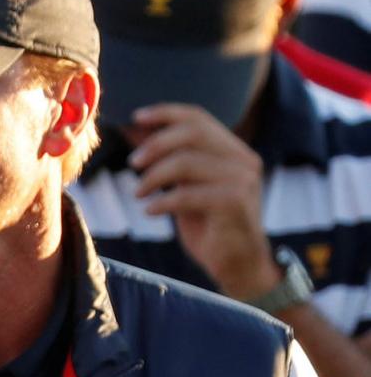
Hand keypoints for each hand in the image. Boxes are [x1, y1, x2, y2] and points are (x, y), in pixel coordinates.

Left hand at [127, 105, 276, 298]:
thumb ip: (168, 160)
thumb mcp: (185, 186)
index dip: (165, 113)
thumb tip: (135, 131)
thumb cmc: (208, 224)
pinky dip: (162, 201)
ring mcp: (242, 180)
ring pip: (186, 162)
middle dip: (155, 145)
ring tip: (139, 194)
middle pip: (192, 133)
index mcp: (233, 151)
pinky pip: (188, 194)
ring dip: (153, 177)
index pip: (199, 118)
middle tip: (132, 163)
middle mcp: (243, 159)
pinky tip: (150, 211)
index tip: (135, 117)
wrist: (238, 263)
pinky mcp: (235, 203)